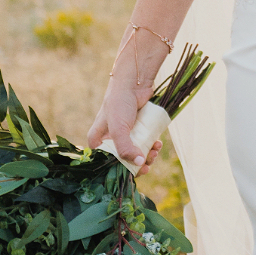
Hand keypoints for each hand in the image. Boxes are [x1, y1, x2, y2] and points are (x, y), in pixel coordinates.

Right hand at [87, 35, 164, 170]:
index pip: (105, 163)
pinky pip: (144, 144)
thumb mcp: (118, 129)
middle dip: (137, 164)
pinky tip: (157, 144)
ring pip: (135, 153)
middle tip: (148, 164)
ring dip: (147, 155)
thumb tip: (139, 164)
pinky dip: (151, 146)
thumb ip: (125, 148)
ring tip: (155, 151)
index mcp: (98, 141)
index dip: (120, 170)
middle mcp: (109, 139)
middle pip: (123, 160)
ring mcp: (124, 134)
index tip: (135, 171)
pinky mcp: (137, 130)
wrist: (133, 82)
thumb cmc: (119, 103)